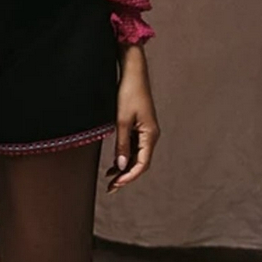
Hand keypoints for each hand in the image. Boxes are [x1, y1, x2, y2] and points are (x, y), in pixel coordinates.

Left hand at [106, 45, 158, 192]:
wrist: (133, 73)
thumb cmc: (128, 93)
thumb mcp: (121, 120)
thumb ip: (122, 144)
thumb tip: (122, 166)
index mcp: (151, 135)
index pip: (142, 164)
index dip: (129, 177)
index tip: (116, 185)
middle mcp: (151, 135)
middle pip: (140, 162)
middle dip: (126, 176)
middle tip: (111, 188)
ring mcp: (146, 131)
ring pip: (136, 155)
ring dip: (124, 167)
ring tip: (110, 179)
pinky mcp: (140, 126)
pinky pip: (134, 146)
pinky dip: (124, 156)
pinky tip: (115, 163)